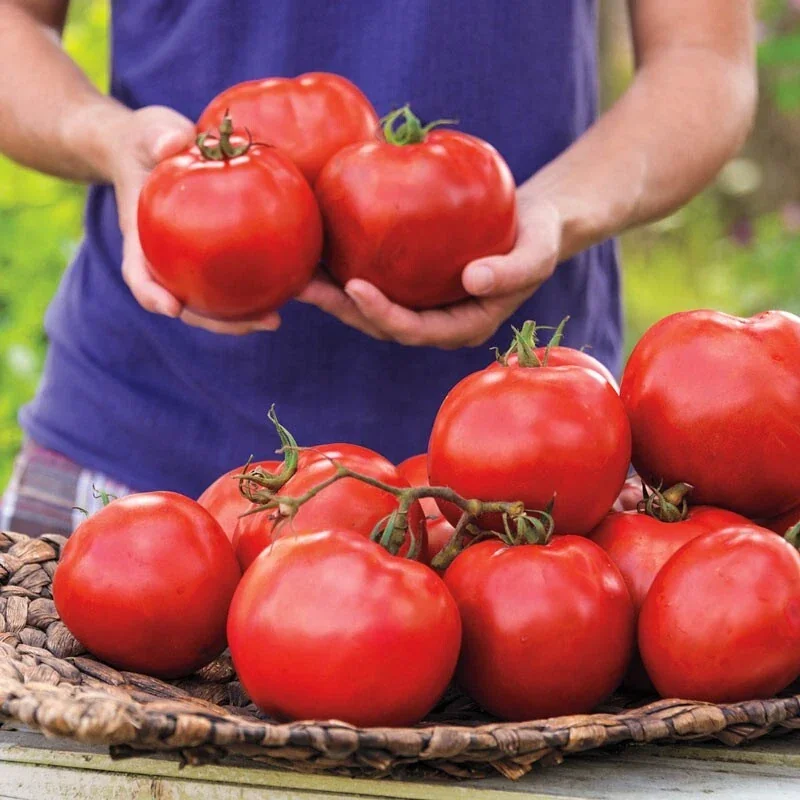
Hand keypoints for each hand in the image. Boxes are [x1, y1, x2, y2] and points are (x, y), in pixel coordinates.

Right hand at [108, 106, 280, 334]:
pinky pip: (236, 277)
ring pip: (213, 302)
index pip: (139, 274)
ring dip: (241, 317)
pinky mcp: (216, 256)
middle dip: (216, 322)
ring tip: (275, 320)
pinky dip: (259, 288)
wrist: (155, 147)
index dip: (152, 295)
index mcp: (141, 238)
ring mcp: (191, 263)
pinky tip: (291, 288)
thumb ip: (159, 137)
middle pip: (185, 304)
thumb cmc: (147, 140)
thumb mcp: (149, 131)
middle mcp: (167, 260)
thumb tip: (176, 141)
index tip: (171, 309)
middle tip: (256, 323)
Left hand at [297, 190, 561, 348]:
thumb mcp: (538, 253)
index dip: (383, 313)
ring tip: (295, 272)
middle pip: (380, 323)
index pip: (415, 329)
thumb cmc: (539, 237)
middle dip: (340, 308)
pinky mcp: (409, 280)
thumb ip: (513, 271)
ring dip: (331, 292)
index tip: (355, 285)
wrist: (532, 222)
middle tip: (303, 284)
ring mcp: (420, 303)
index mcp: (461, 327)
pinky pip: (373, 277)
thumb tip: (472, 279)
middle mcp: (434, 322)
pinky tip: (316, 247)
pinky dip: (343, 267)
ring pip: (367, 306)